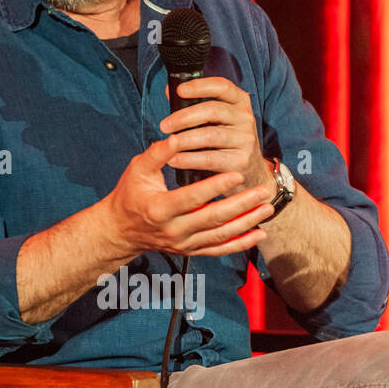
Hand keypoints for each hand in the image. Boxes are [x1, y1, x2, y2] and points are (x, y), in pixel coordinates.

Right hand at [102, 135, 273, 258]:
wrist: (121, 229)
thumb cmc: (130, 194)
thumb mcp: (137, 169)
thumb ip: (158, 154)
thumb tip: (177, 137)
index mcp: (160, 208)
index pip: (193, 197)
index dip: (216, 186)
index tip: (236, 174)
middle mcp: (173, 230)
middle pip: (213, 218)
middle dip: (241, 205)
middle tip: (262, 191)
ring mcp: (183, 243)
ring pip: (221, 235)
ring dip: (247, 223)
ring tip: (267, 208)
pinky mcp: (190, 250)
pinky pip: (219, 249)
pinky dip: (241, 243)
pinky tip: (260, 234)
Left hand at [160, 76, 276, 193]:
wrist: (250, 171)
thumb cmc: (224, 140)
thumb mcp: (214, 119)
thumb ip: (193, 105)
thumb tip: (169, 91)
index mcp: (239, 101)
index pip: (222, 86)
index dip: (200, 86)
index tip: (180, 90)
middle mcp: (245, 118)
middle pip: (213, 111)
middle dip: (184, 117)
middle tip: (164, 126)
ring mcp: (246, 140)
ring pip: (210, 135)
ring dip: (184, 139)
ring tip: (168, 143)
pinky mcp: (241, 161)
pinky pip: (210, 158)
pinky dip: (188, 159)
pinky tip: (174, 159)